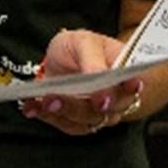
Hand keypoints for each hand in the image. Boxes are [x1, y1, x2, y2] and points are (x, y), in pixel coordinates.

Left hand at [18, 29, 145, 136]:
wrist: (63, 57)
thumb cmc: (79, 47)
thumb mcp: (84, 42)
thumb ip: (92, 59)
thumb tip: (99, 76)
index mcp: (124, 73)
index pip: (134, 83)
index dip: (131, 86)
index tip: (125, 85)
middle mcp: (116, 97)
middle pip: (108, 109)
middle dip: (83, 105)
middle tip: (61, 96)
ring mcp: (98, 112)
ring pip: (86, 121)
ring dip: (63, 112)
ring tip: (45, 101)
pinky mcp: (79, 121)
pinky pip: (66, 125)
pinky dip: (47, 117)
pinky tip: (33, 108)